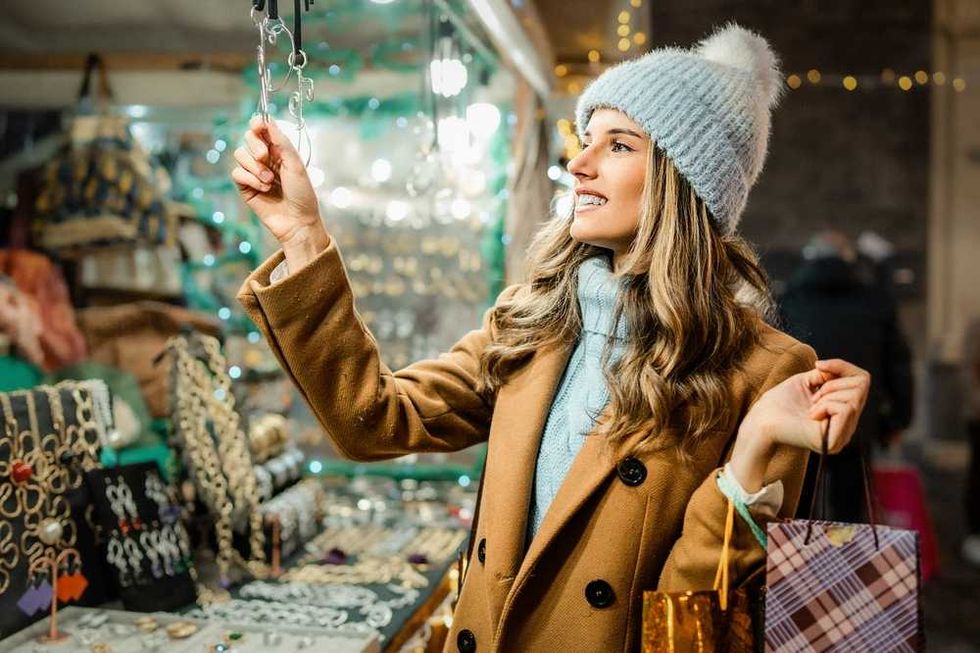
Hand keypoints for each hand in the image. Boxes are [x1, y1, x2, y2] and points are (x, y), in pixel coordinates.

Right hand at [232, 116, 321, 245]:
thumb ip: (281, 142)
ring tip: (270, 181)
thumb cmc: (302, 194)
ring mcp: (254, 172)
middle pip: (247, 138)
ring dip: (255, 167)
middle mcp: (265, 159)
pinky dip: (250, 179)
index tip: (258, 125)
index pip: (262, 129)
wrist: (298, 221)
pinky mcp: (245, 187)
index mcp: (279, 150)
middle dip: (255, 146)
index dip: (257, 124)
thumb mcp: (295, 164)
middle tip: (265, 157)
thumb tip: (267, 120)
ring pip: (240, 155)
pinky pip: (237, 173)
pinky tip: (263, 188)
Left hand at [729, 359, 870, 491]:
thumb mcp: (806, 381)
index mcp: (842, 412)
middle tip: (813, 396)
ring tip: (810, 406)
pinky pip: (846, 409)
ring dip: (827, 394)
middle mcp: (847, 425)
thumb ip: (828, 376)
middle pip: (862, 386)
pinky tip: (811, 415)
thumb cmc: (778, 402)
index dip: (843, 366)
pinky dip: (826, 405)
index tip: (818, 366)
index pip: (862, 380)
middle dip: (833, 383)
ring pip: (855, 397)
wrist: (760, 421)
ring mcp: (843, 435)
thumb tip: (841, 370)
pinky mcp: (835, 440)